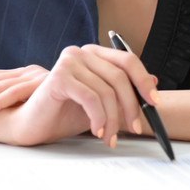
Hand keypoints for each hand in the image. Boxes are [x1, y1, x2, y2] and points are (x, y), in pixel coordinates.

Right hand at [4, 44, 160, 147]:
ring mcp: (69, 61)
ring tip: (109, 137)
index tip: (156, 103)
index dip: (144, 82)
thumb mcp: (102, 104)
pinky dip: (98, 117)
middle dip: (131, 107)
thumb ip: (123, 92)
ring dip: (112, 120)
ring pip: (106, 91)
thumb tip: (154, 83)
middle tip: (134, 129)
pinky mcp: (58, 76)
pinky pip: (90, 97)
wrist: (33, 124)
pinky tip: (96, 131)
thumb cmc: (65, 113)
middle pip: (120, 76)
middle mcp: (81, 52)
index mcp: (94, 54)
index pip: (128, 61)